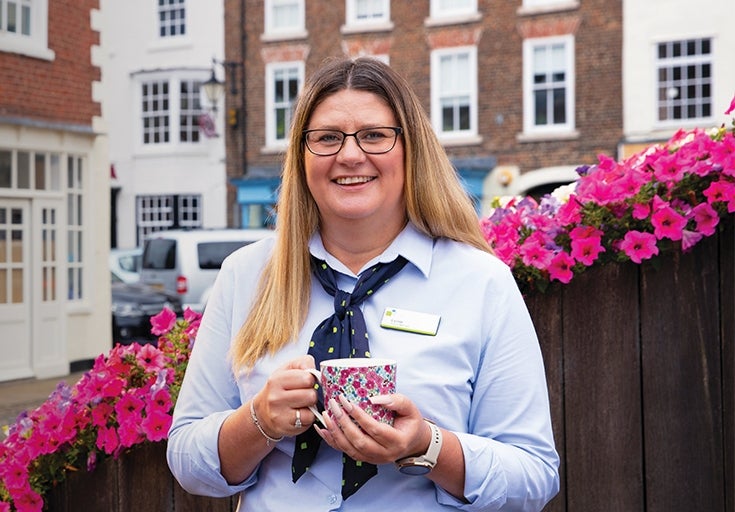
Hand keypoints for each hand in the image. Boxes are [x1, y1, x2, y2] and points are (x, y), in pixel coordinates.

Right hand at [252, 355, 321, 437]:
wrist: (262, 412)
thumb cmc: (280, 387)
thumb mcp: (288, 369)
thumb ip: (304, 363)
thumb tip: (317, 372)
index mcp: (277, 379)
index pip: (307, 378)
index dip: (311, 379)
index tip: (305, 382)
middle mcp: (275, 397)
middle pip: (311, 394)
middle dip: (311, 393)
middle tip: (303, 394)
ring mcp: (279, 413)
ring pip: (311, 408)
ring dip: (311, 406)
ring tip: (301, 404)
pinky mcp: (285, 426)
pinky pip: (308, 420)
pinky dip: (308, 417)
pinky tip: (299, 414)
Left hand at [314, 393, 431, 464]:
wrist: (412, 442)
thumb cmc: (410, 423)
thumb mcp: (410, 408)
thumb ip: (396, 401)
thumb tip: (373, 398)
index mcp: (397, 441)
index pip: (375, 429)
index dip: (359, 416)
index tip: (347, 401)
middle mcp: (385, 454)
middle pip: (359, 441)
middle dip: (343, 423)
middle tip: (334, 405)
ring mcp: (373, 459)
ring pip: (350, 449)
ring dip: (335, 432)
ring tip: (327, 415)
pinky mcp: (364, 458)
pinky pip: (345, 451)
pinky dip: (332, 441)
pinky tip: (323, 429)